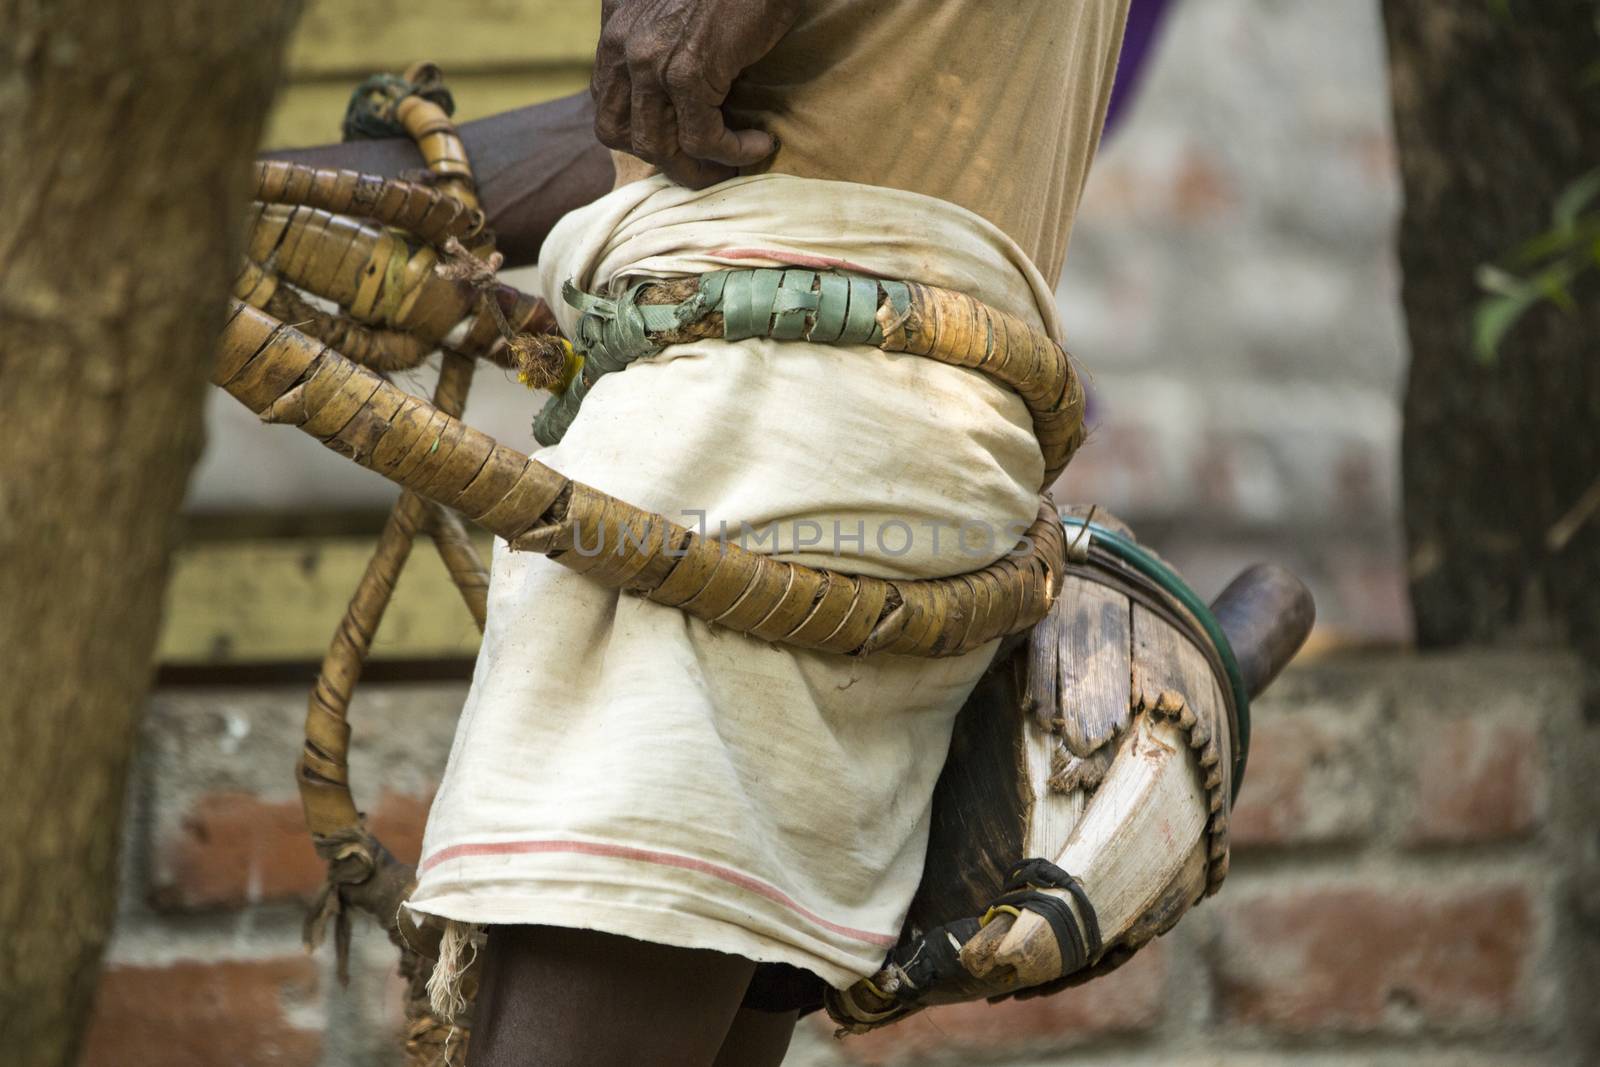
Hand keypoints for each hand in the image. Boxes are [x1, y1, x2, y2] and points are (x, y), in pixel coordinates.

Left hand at [591, 0, 801, 187]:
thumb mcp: (669, 7)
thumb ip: (651, 36)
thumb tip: (661, 82)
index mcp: (614, 35)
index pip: (606, 107)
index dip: (639, 134)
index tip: (677, 142)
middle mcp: (623, 50)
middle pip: (620, 136)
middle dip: (663, 160)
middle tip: (703, 166)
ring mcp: (651, 63)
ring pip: (659, 146)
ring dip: (699, 168)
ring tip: (732, 166)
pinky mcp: (687, 73)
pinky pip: (702, 139)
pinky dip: (733, 152)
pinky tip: (760, 143)